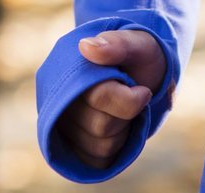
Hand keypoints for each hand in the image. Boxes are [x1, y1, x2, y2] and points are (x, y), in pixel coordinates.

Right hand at [55, 28, 166, 169]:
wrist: (144, 73)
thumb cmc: (141, 56)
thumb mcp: (139, 43)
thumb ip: (117, 44)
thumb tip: (85, 47)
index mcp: (71, 69)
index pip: (98, 96)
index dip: (128, 100)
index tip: (144, 91)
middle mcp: (60, 99)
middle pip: (101, 126)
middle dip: (127, 114)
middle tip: (134, 98)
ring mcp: (64, 125)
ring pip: (100, 147)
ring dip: (122, 132)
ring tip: (123, 112)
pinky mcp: (73, 146)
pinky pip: (96, 161)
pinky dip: (115, 148)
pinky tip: (118, 129)